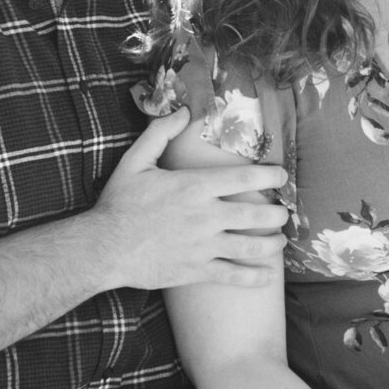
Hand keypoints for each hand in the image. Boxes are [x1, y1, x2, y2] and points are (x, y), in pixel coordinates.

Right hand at [94, 110, 286, 289]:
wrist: (103, 248)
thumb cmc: (119, 203)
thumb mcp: (135, 160)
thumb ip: (160, 132)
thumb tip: (184, 111)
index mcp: (194, 187)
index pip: (244, 178)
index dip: (270, 175)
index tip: (282, 176)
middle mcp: (205, 216)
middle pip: (255, 215)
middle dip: (277, 214)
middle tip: (284, 213)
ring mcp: (203, 246)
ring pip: (251, 246)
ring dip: (273, 243)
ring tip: (281, 239)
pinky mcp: (196, 271)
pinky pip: (233, 275)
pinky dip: (255, 277)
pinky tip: (268, 276)